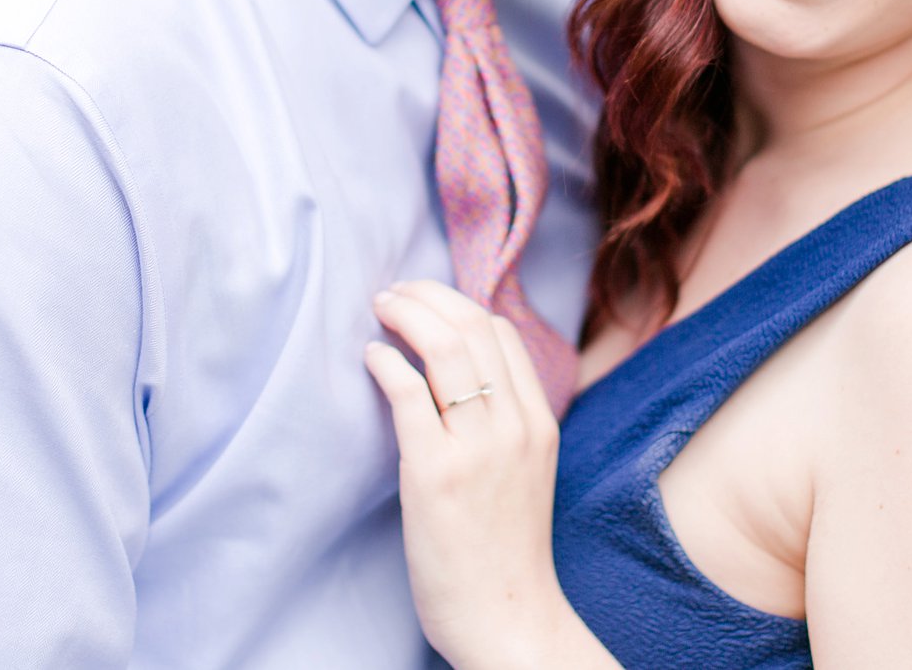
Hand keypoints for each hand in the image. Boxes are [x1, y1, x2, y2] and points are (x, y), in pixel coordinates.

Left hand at [365, 281, 571, 668]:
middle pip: (471, 327)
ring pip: (443, 347)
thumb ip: (506, 423)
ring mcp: (477, 448)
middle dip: (426, 295)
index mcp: (539, 423)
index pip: (502, 333)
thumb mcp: (528, 472)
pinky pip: (408, 393)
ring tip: (380, 309)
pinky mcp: (436, 473)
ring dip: (404, 315)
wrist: (508, 618)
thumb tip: (463, 376)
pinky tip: (372, 358)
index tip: (426, 299)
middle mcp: (515, 426)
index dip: (458, 304)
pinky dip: (386, 362)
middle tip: (393, 293)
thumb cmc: (507, 551)